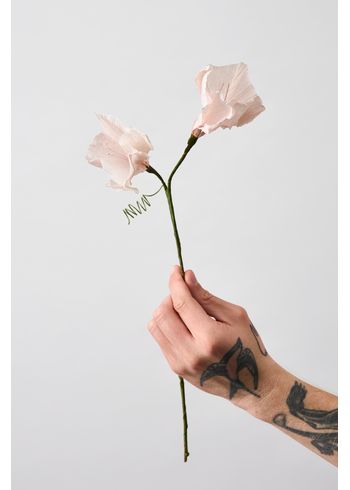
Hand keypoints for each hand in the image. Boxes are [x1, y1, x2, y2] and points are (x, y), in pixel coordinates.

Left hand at [147, 266, 282, 417]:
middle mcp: (191, 352)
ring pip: (156, 326)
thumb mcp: (235, 316)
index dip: (176, 283)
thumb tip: (187, 278)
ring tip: (184, 311)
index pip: (182, 303)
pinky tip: (185, 325)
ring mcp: (181, 363)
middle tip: (184, 293)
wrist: (252, 385)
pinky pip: (160, 339)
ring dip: (166, 311)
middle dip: (170, 296)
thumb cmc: (248, 346)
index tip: (176, 270)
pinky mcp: (176, 369)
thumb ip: (207, 297)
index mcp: (210, 337)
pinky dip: (167, 325)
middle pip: (162, 314)